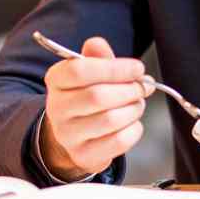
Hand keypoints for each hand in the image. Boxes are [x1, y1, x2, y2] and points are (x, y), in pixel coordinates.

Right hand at [39, 36, 151, 179]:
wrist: (76, 132)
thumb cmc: (88, 94)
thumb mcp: (91, 70)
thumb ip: (98, 56)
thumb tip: (98, 44)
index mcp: (56, 80)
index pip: (80, 70)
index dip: (115, 68)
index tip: (138, 68)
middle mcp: (57, 108)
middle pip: (98, 96)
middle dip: (129, 90)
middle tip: (143, 87)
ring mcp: (68, 134)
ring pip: (110, 120)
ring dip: (133, 109)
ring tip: (137, 104)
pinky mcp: (83, 155)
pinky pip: (118, 141)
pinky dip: (134, 130)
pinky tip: (132, 123)